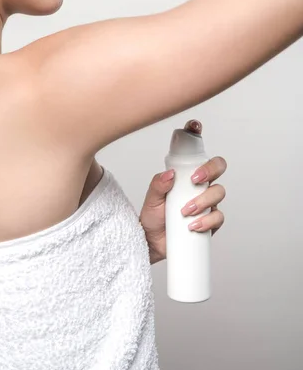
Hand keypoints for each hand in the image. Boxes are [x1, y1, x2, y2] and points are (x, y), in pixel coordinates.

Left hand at [139, 120, 226, 264]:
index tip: (194, 127)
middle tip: (195, 180)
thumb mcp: (151, 198)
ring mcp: (207, 202)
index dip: (198, 135)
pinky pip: (218, 217)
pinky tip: (194, 225)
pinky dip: (207, 220)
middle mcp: (200, 185)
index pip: (196, 152)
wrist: (152, 242)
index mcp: (186, 174)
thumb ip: (158, 184)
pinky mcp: (210, 221)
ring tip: (185, 211)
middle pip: (217, 167)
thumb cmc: (152, 217)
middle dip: (210, 170)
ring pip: (218, 192)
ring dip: (203, 201)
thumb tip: (170, 175)